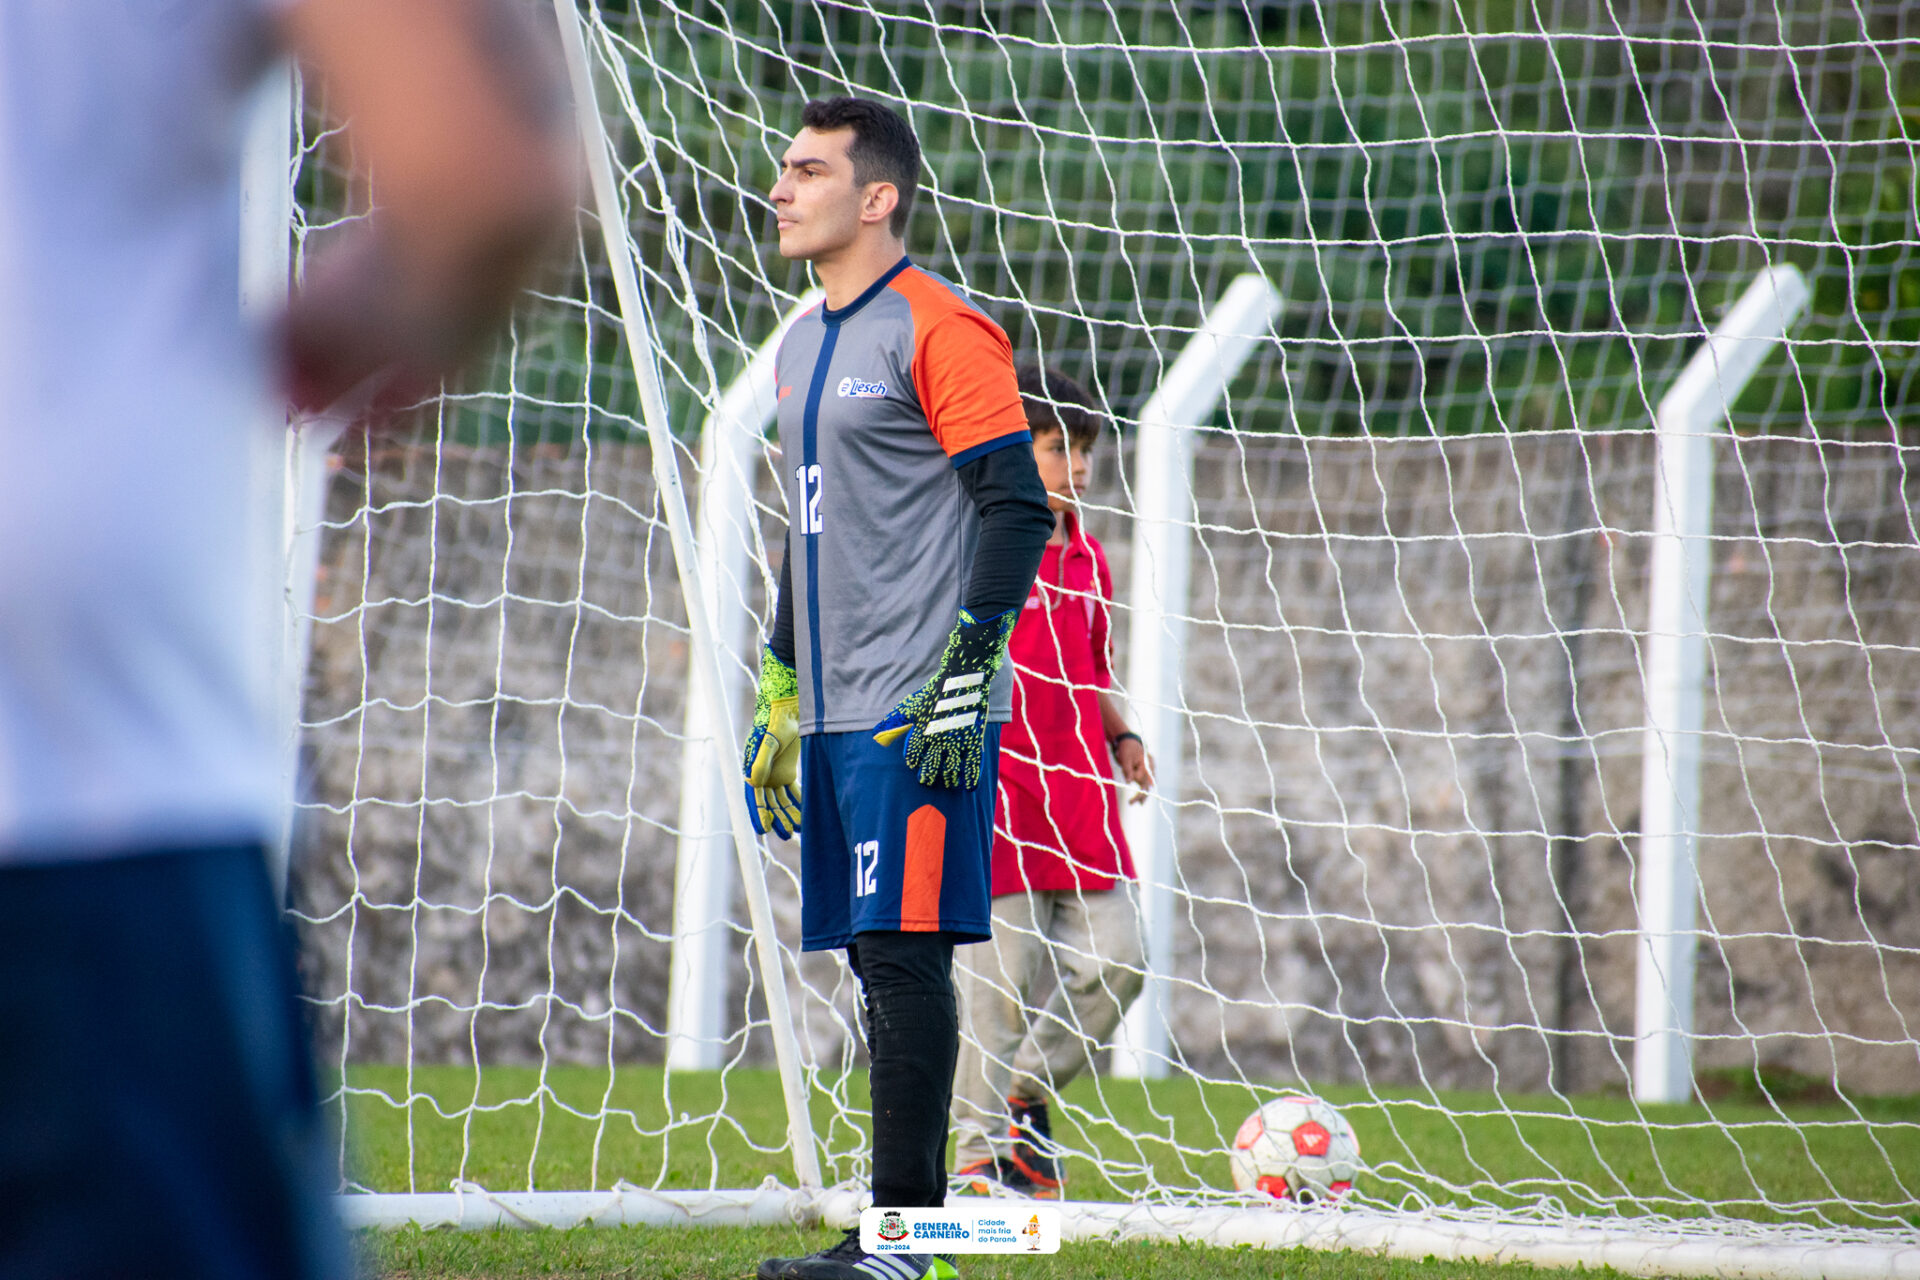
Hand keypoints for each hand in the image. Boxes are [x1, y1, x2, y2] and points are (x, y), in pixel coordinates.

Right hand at [741, 647, 801, 837]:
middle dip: (778, 819)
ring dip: (789, 813)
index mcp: (752, 769)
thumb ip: (763, 761)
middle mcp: (762, 775)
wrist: (788, 707)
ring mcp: (775, 774)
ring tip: (800, 828)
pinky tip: (807, 813)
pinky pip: (793, 792)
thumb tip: (754, 783)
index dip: (759, 814)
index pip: (754, 798)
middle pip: (769, 803)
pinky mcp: (787, 770)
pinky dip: (799, 802)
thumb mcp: (770, 740)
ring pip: (782, 800)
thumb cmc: (775, 721)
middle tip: (787, 835)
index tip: (766, 831)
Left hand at [872, 608, 1015, 788]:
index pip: (912, 755)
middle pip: (931, 766)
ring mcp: (957, 740)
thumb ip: (895, 722)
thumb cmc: (934, 691)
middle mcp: (937, 739)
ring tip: (949, 783)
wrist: (962, 678)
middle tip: (927, 781)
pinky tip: (969, 787)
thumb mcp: (911, 705)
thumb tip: (877, 737)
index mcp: (921, 731)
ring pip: (951, 768)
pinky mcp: (973, 739)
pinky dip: (971, 777)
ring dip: (949, 778)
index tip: (913, 765)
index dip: (912, 761)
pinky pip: (973, 763)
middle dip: (928, 776)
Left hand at [1112, 733, 1153, 803]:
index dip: (1142, 788)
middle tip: (1131, 803)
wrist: (1127, 740)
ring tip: (1135, 804)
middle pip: (1147, 783)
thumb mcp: (1126, 758)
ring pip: (1146, 785)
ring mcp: (1146, 770)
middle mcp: (1149, 768)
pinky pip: (1143, 784)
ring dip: (1141, 795)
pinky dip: (1141, 791)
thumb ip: (1128, 770)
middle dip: (1141, 794)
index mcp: (1147, 763)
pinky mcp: (1142, 772)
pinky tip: (1139, 801)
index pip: (1145, 777)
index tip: (1138, 794)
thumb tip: (1129, 783)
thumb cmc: (1126, 748)